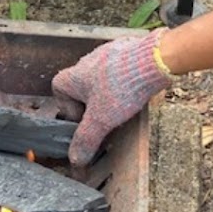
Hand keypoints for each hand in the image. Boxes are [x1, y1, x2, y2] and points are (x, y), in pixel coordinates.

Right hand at [52, 28, 173, 165]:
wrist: (153, 61)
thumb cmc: (121, 86)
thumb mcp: (100, 120)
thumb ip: (86, 140)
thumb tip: (76, 158)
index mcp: (74, 75)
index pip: (59, 89)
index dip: (68, 107)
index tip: (82, 121)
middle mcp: (88, 61)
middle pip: (82, 86)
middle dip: (92, 104)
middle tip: (104, 119)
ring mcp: (109, 54)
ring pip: (103, 79)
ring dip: (109, 94)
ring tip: (122, 108)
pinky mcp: (129, 53)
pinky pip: (121, 71)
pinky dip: (125, 84)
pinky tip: (136, 94)